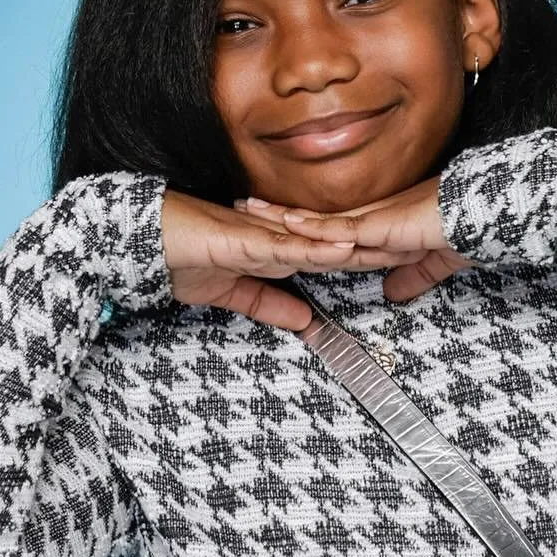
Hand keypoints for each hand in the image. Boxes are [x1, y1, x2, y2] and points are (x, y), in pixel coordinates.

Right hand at [159, 189, 419, 330]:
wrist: (141, 243)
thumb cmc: (178, 261)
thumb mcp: (230, 295)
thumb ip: (267, 305)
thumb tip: (305, 320)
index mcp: (274, 250)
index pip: (328, 254)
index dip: (362, 258)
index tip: (397, 259)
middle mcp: (274, 238)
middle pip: (333, 244)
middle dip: (373, 248)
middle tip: (415, 247)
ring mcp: (261, 235)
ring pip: (319, 242)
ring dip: (356, 246)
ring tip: (393, 245)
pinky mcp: (244, 238)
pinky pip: (287, 244)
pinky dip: (316, 247)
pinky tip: (342, 246)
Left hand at [232, 176, 469, 302]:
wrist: (483, 220)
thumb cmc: (464, 236)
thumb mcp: (430, 266)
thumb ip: (410, 279)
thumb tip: (393, 293)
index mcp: (378, 228)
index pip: (330, 228)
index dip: (302, 225)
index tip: (275, 221)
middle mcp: (369, 221)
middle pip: (314, 220)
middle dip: (278, 215)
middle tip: (244, 205)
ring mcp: (372, 221)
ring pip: (317, 221)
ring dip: (282, 217)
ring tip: (248, 209)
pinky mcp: (380, 226)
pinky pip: (339, 228)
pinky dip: (312, 228)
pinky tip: (286, 224)